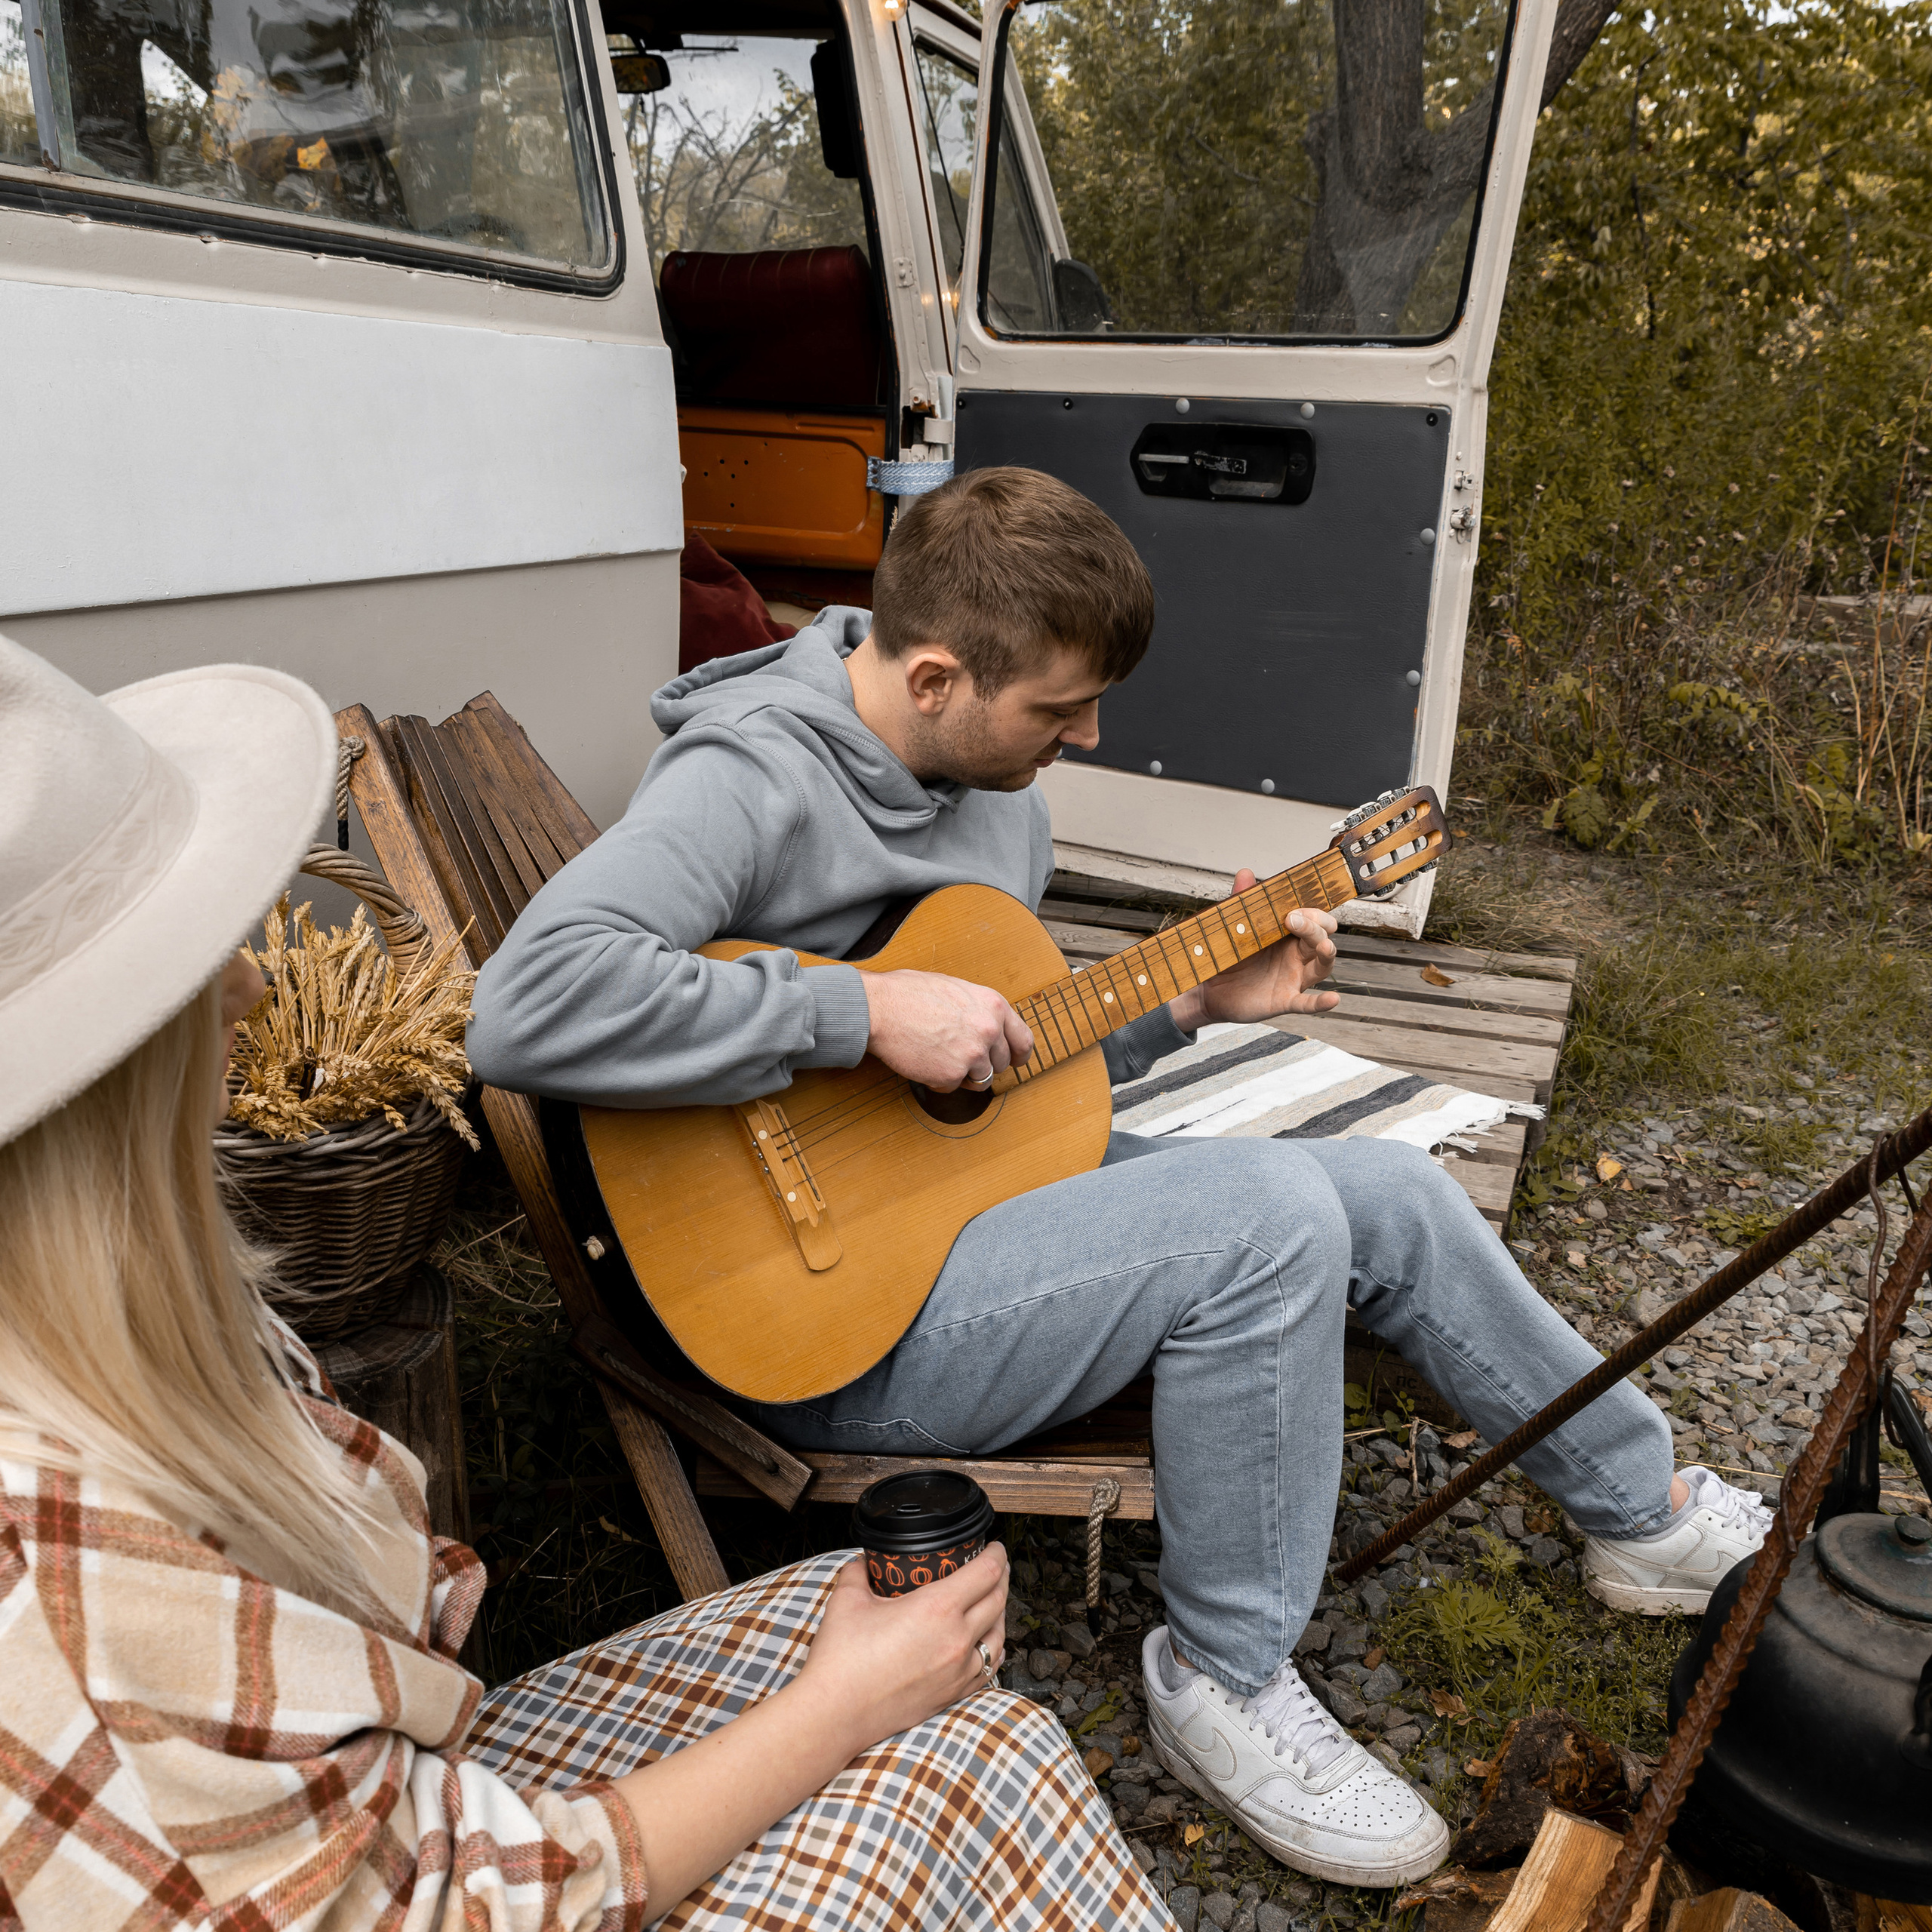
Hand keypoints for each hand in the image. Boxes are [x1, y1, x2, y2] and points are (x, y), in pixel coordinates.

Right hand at [793, 1548, 1009, 1756]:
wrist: (837, 1713)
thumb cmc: (842, 1658)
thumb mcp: (847, 1599)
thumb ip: (859, 1572)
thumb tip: (863, 1561)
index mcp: (937, 1608)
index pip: (984, 1573)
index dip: (995, 1555)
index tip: (995, 1547)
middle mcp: (956, 1638)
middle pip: (997, 1600)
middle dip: (1001, 1577)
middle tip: (997, 1565)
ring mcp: (958, 1670)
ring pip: (998, 1635)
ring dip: (1000, 1612)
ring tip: (994, 1599)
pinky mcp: (952, 1694)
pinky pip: (988, 1668)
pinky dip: (994, 1649)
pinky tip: (990, 1643)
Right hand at [862, 970, 1033, 1089]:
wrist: (880, 1007)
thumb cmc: (908, 993)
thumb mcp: (956, 988)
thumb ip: (978, 1009)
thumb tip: (988, 1026)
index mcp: (993, 1005)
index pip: (1022, 1040)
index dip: (1018, 1055)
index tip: (1014, 1061)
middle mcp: (988, 1030)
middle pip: (1001, 1063)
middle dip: (982, 1064)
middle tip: (959, 1056)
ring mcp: (972, 1054)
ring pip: (980, 1079)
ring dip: (962, 1074)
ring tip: (939, 1056)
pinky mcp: (952, 1074)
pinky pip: (953, 1087)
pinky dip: (939, 1080)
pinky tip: (925, 1060)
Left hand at [1167, 869, 1339, 1031]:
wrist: (1210, 989)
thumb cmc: (1228, 958)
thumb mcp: (1232, 929)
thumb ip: (1241, 902)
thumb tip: (1245, 872)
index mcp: (1287, 936)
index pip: (1311, 920)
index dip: (1310, 913)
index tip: (1293, 910)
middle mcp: (1296, 955)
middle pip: (1319, 938)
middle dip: (1315, 928)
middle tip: (1296, 921)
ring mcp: (1292, 978)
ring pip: (1321, 966)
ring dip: (1326, 954)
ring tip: (1324, 946)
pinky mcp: (1284, 1000)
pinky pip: (1306, 1003)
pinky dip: (1321, 1003)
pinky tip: (1333, 999)